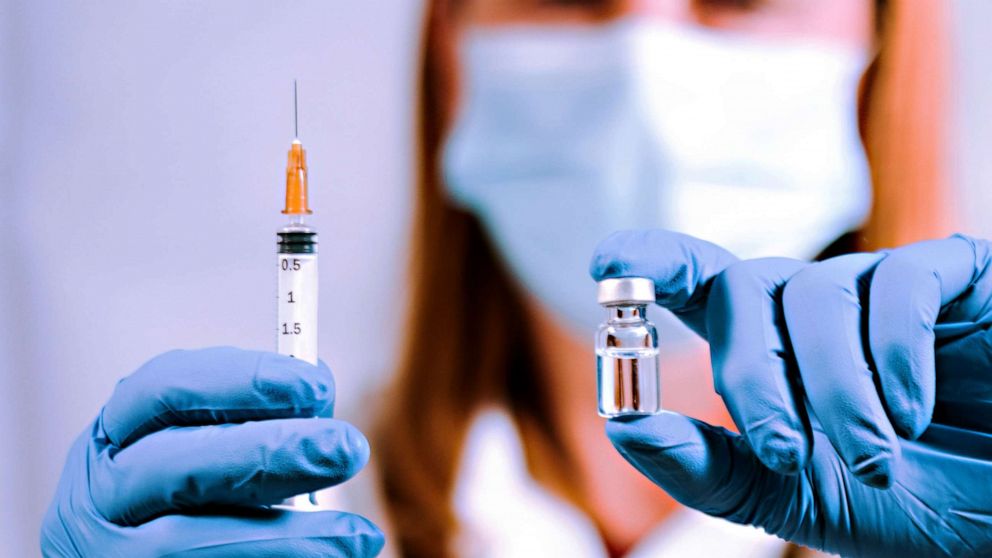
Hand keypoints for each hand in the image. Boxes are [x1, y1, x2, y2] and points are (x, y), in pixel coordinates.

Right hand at [41, 347, 383, 556]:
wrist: (153, 556)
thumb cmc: (191, 495)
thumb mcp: (204, 445)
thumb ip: (248, 419)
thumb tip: (317, 393)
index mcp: (116, 433)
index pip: (163, 388)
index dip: (242, 381)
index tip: (317, 385)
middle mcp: (102, 492)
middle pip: (176, 466)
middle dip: (269, 453)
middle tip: (346, 448)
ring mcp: (109, 551)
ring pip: (181, 543)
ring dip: (281, 537)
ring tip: (355, 535)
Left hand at [590, 230, 991, 557]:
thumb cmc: (906, 498)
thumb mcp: (791, 494)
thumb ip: (707, 466)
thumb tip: (623, 425)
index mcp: (766, 346)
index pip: (694, 281)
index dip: (651, 261)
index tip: (609, 267)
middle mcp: (810, 305)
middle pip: (741, 290)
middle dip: (751, 376)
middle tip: (785, 454)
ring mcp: (878, 285)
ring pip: (813, 295)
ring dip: (834, 390)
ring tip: (871, 460)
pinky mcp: (951, 276)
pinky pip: (898, 284)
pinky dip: (893, 354)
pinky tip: (913, 411)